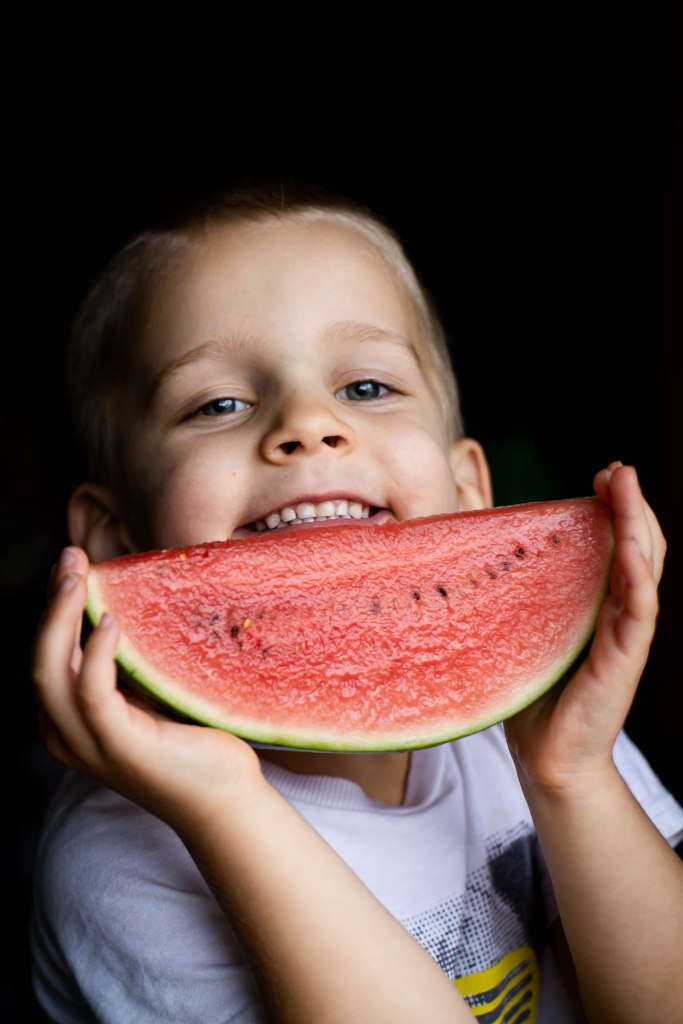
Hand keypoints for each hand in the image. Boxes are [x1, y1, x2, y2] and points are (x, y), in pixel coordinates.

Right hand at [31, 547, 261, 832]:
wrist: (225, 797)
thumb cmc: (191, 739)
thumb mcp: (148, 690)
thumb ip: (127, 660)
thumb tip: (124, 599)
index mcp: (69, 719)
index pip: (48, 654)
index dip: (53, 606)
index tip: (70, 562)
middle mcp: (66, 734)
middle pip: (40, 658)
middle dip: (51, 603)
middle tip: (70, 555)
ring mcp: (88, 745)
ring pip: (53, 673)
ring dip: (61, 618)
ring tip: (77, 576)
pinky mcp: (119, 748)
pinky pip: (93, 694)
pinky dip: (96, 655)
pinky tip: (111, 622)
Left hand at [504, 462, 665, 793]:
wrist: (545, 758)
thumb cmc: (531, 694)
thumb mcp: (520, 629)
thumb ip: (515, 592)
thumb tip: (477, 547)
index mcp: (598, 603)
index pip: (618, 544)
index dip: (616, 507)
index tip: (602, 475)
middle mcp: (618, 613)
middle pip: (638, 546)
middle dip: (630, 503)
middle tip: (616, 469)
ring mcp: (626, 636)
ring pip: (644, 569)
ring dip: (637, 524)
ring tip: (626, 487)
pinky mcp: (624, 661)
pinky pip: (638, 612)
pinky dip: (636, 577)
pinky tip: (627, 548)